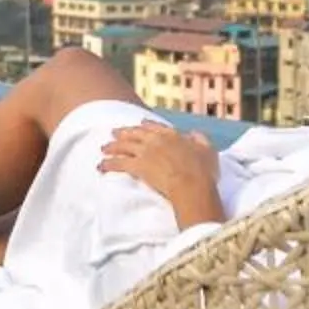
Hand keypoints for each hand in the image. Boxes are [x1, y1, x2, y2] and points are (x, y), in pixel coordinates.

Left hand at [97, 120, 225, 226]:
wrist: (192, 184)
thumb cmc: (203, 170)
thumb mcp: (208, 150)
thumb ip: (200, 139)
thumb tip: (194, 134)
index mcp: (171, 135)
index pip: (154, 127)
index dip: (145, 125)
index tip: (139, 124)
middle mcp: (155, 140)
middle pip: (134, 134)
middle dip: (123, 133)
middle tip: (113, 133)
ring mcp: (145, 152)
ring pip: (123, 146)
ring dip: (112, 147)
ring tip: (103, 148)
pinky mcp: (138, 166)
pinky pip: (118, 163)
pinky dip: (108, 164)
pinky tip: (100, 166)